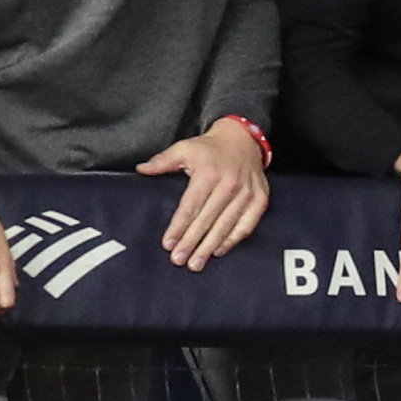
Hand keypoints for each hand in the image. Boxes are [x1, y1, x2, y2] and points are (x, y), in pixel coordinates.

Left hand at [137, 118, 268, 270]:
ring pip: (226, 225)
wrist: (243, 139)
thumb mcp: (184, 148)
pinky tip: (219, 250)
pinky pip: (247, 224)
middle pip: (207, 220)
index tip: (168, 243)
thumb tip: (141, 169)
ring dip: (210, 246)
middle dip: (191, 242)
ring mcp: (246, 193)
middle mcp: (229, 184)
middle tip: (179, 260)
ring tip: (197, 262)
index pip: (190, 206)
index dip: (178, 227)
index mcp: (208, 173)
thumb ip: (162, 161)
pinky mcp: (259, 199)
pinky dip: (233, 239)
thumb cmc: (211, 148)